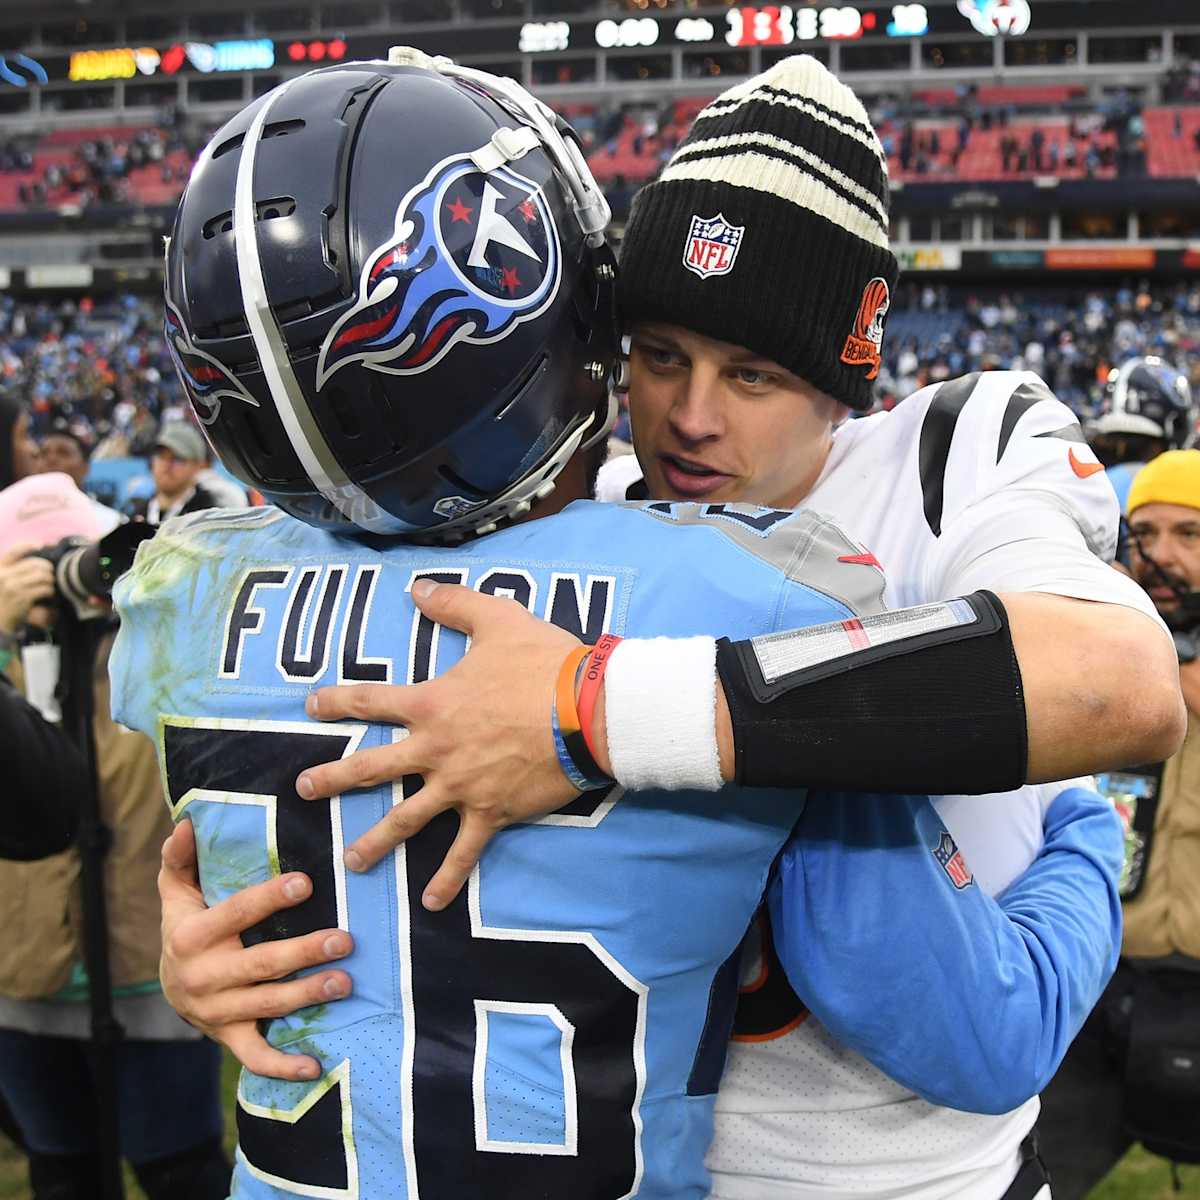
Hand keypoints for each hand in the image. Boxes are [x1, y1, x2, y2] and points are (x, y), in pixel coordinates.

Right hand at [0, 543, 53, 633]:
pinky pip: (44, 589)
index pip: (14, 551)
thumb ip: (16, 569)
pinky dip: (50, 591)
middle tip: (49, 575)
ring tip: (49, 587)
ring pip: (42, 576)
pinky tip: (47, 596)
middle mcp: (4, 576)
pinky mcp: (22, 597)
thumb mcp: (4, 581)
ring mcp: (12, 586)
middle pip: (35, 564)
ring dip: (50, 581)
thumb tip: (38, 548)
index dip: (29, 545)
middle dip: (47, 569)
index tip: (41, 545)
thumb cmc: (5, 600)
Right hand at [158, 819, 353, 1080]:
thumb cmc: (187, 924)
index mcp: (190, 936)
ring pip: (267, 1004)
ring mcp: (216, 1011)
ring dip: (307, 995)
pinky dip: (283, 1065)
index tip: (306, 882)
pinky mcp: (228, 1037)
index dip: (269, 898)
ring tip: (345, 981)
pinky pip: (255, 1055)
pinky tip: (315, 1064)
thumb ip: (182, 858)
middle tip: (345, 939)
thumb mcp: (177, 890)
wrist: (167, 985)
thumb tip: (188, 821)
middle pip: (260, 964)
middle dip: (303, 952)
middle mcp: (202, 976)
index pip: (235, 913)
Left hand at [297, 581, 591, 910]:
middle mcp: (435, 749)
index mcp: (432, 704)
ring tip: (350, 862)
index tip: (310, 705)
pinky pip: (464, 852)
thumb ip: (452, 604)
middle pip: (373, 767)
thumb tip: (415, 588)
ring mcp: (460, 786)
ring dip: (375, 841)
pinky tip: (430, 901)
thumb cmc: (543, 663)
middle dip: (335, 779)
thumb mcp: (497, 620)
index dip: (337, 701)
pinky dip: (448, 879)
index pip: (371, 701)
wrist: (589, 711)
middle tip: (304, 790)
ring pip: (406, 819)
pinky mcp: (491, 812)